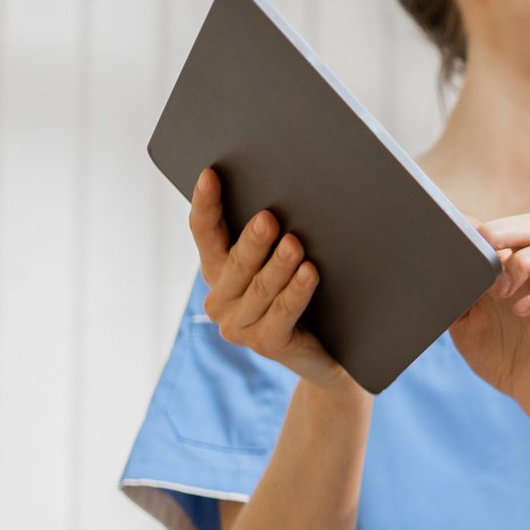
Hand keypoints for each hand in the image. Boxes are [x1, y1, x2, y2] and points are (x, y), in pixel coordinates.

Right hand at [187, 168, 354, 391]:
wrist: (324, 355)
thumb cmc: (302, 298)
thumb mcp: (280, 265)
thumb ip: (272, 237)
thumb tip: (282, 197)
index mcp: (218, 272)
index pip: (205, 233)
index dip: (206, 205)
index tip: (210, 174)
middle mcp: (220, 300)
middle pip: (235, 262)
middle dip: (252, 240)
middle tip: (269, 217)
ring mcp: (240, 326)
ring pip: (261, 287)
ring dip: (279, 265)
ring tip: (295, 243)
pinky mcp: (266, 344)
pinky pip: (283, 312)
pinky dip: (297, 291)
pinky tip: (310, 272)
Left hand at [449, 215, 529, 428]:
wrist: (526, 390)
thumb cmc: (496, 351)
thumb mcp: (461, 322)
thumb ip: (454, 294)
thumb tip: (432, 268)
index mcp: (506, 268)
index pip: (502, 228)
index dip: (480, 226)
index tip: (458, 237)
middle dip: (506, 231)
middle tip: (484, 251)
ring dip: (527, 262)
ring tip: (502, 291)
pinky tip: (521, 312)